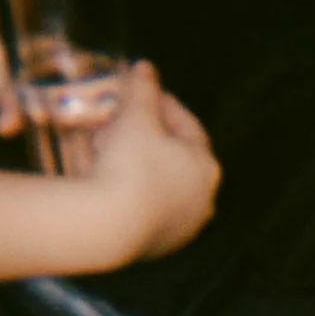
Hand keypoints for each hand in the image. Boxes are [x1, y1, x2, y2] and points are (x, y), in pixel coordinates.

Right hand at [84, 62, 218, 262]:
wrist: (109, 226)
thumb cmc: (130, 165)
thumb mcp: (136, 117)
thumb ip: (143, 89)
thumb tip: (145, 68)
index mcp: (206, 166)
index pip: (188, 126)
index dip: (162, 104)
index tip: (139, 93)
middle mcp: (203, 199)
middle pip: (175, 157)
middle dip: (148, 136)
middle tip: (120, 121)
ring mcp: (184, 227)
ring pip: (161, 185)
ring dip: (139, 165)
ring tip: (109, 150)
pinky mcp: (161, 247)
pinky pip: (146, 208)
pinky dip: (132, 192)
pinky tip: (109, 182)